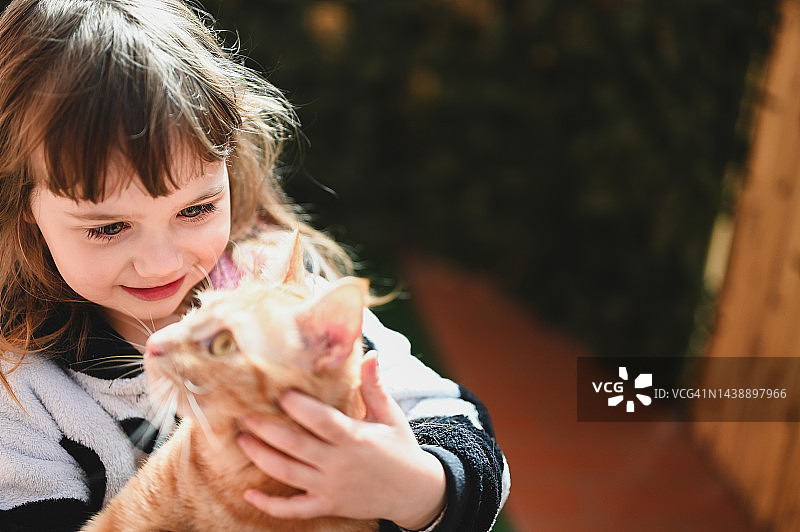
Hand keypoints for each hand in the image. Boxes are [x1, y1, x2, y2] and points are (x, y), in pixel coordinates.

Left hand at [236, 353, 446, 529]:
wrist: (415, 492)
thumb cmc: (400, 448)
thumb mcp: (390, 415)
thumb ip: (374, 386)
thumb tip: (370, 354)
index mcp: (354, 437)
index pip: (321, 420)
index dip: (298, 407)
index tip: (279, 392)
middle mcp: (338, 463)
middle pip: (295, 445)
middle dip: (266, 429)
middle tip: (245, 414)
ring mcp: (331, 488)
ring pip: (288, 473)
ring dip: (261, 457)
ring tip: (242, 440)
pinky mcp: (328, 506)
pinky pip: (294, 510)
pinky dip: (270, 505)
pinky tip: (249, 493)